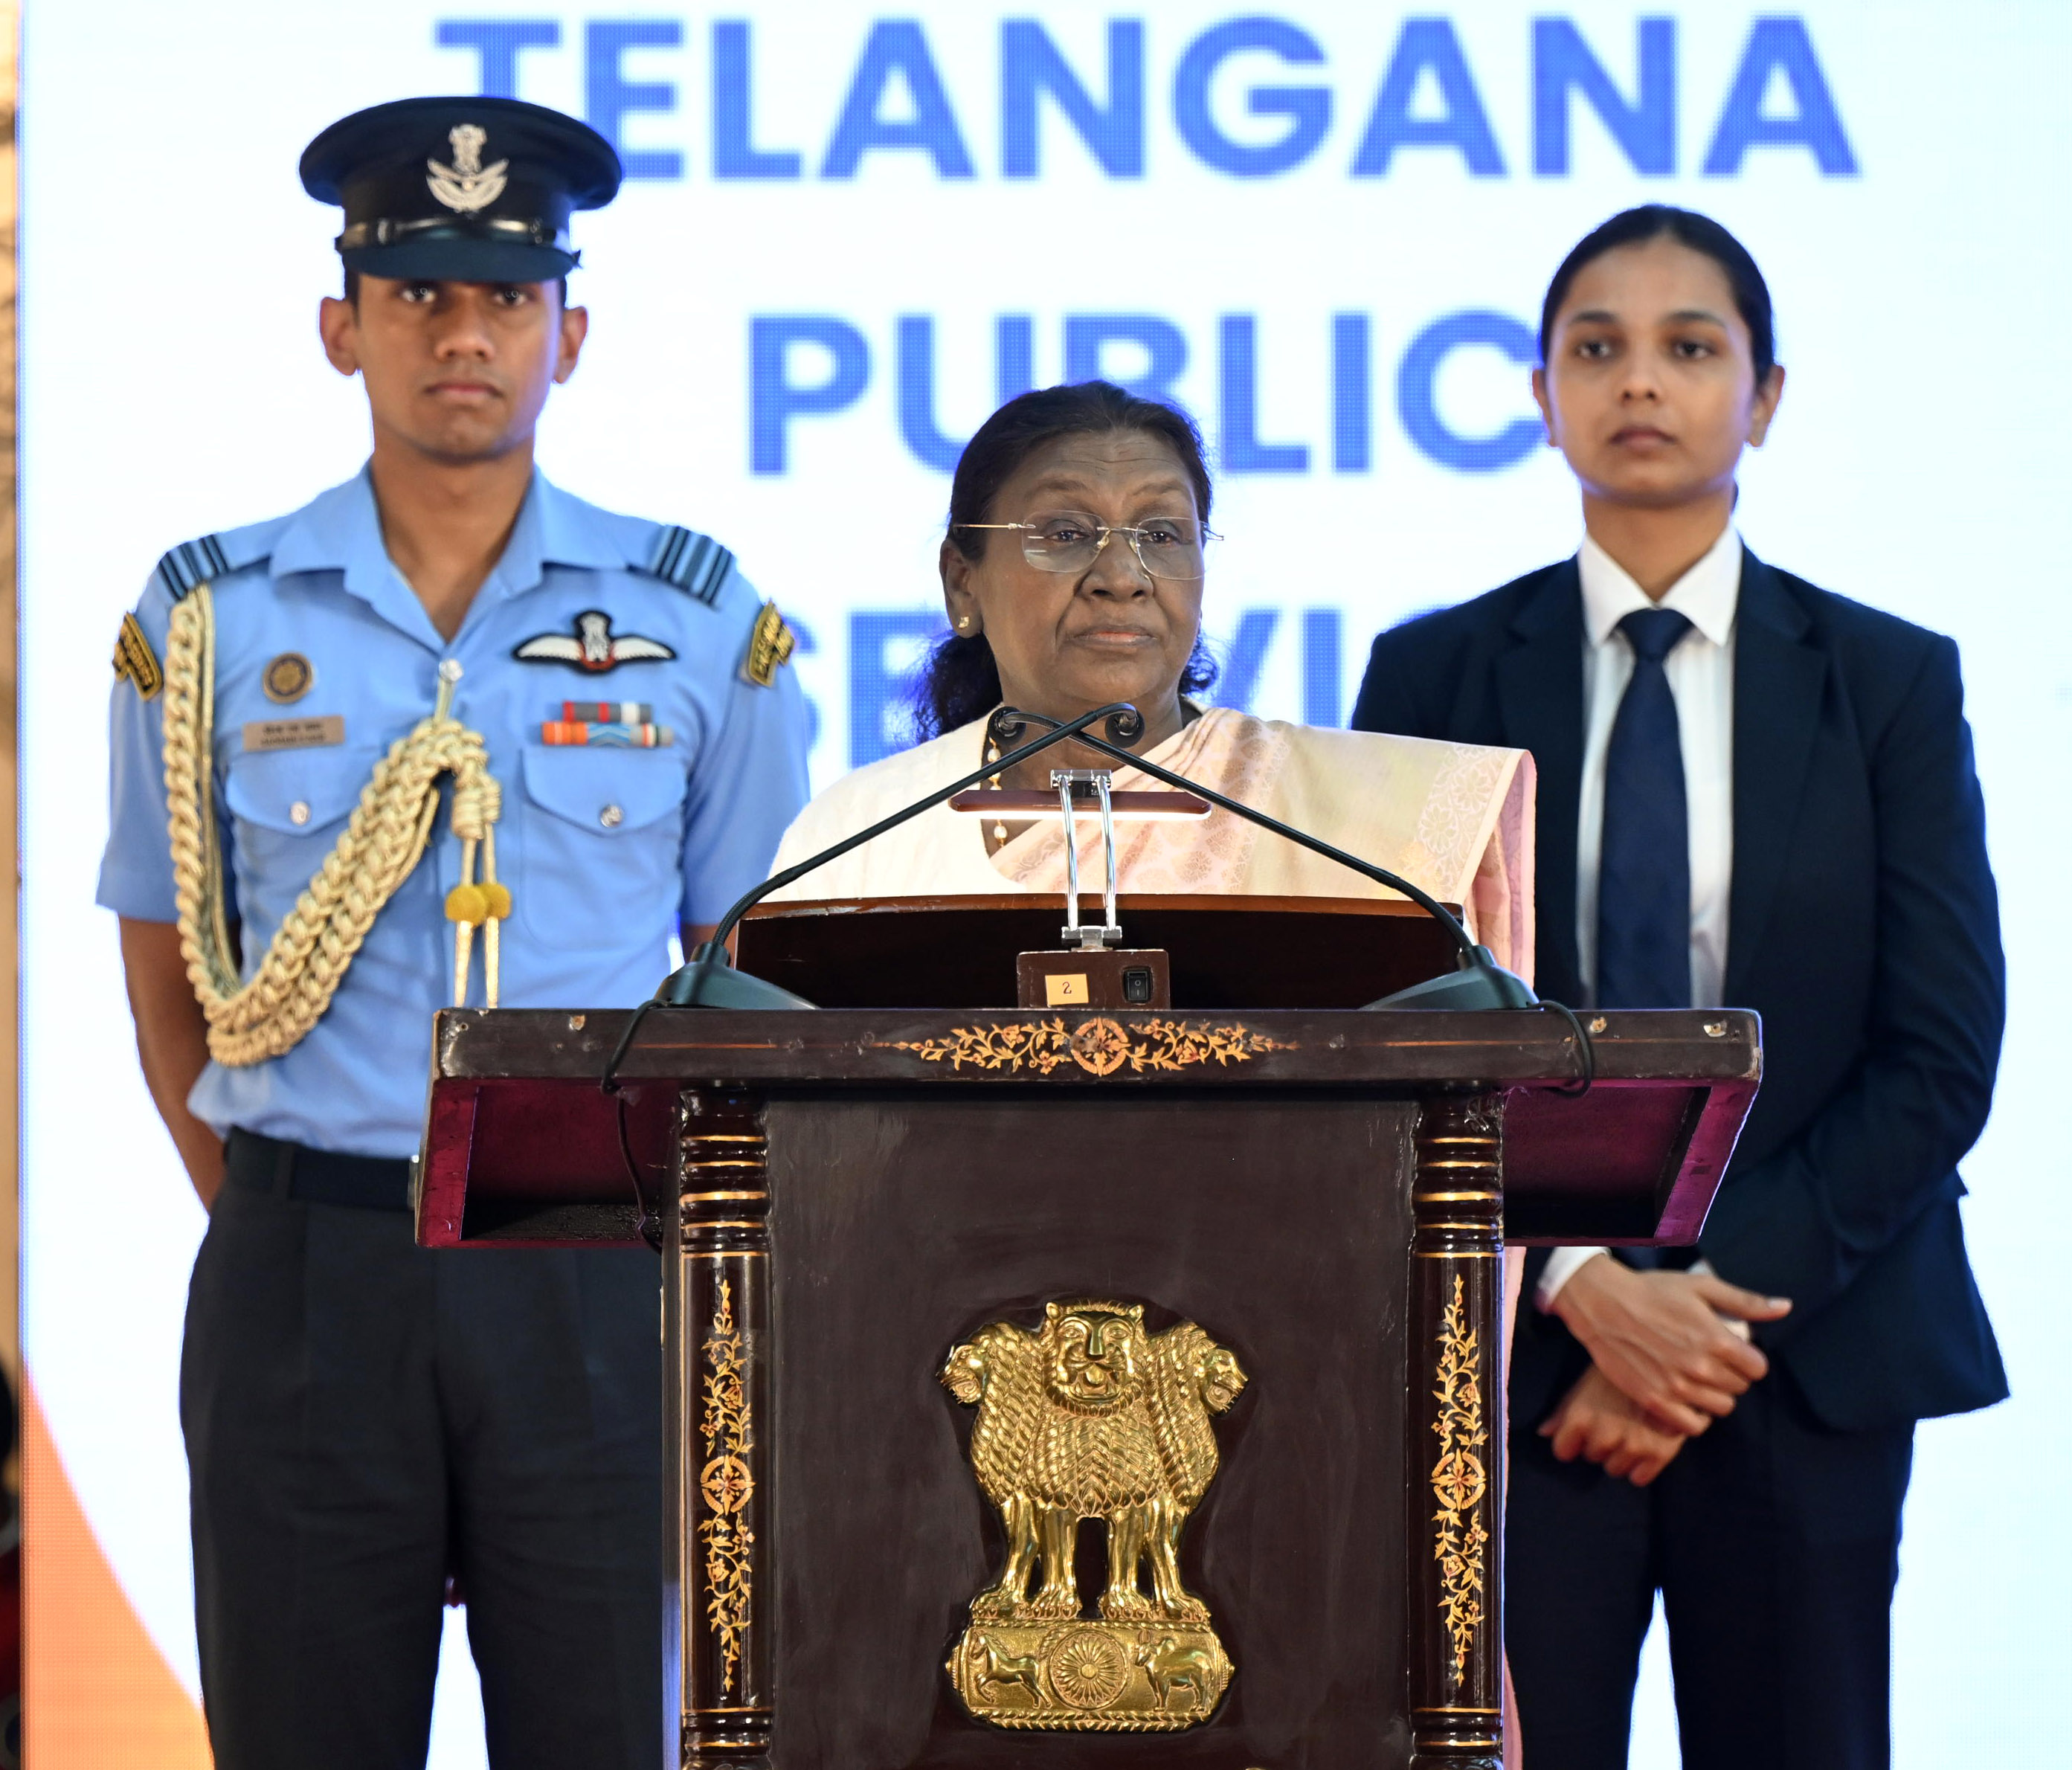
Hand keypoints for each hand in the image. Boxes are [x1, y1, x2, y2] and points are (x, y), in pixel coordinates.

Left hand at [1542, 1364, 1687, 1485]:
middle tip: (1613, 1423)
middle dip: (1598, 1444)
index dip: (1571, 1441)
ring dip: (1620, 1456)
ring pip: (1615, 1469)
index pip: (1563, 1451)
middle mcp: (1604, 1435)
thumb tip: (1544, 1433)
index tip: (1582, 1432)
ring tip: (1631, 1430)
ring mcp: (1633, 1445)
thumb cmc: (1617, 1372)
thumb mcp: (1585, 1384)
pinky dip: (1641, 1468)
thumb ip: (1563, 1411)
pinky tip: (1646, 1445)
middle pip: (1592, 1457)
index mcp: (1580, 1417)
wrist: (1665, 1364)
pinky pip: (1639, 1478)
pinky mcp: (1660, 1453)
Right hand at [1550, 1256, 1790, 1434]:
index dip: (1748, 1360)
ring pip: (1719, 1409)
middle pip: (1739, 1389)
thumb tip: (1785, 1308)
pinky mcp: (1655, 1400)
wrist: (1602, 1304)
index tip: (1733, 1353)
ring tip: (1698, 1380)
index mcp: (1716, 1339)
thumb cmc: (1652, 1291)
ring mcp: (1677, 1387)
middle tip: (1711, 1363)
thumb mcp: (1701, 1287)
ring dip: (1714, 1396)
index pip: (1757, 1369)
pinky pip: (1692, 1426)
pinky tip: (1685, 1399)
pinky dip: (1694, 1417)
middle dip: (1731, 1376)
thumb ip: (1745, 1302)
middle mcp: (1700, 1367)